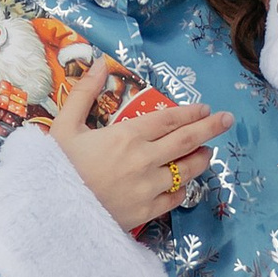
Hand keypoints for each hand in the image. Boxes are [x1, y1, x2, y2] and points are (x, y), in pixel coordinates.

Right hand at [50, 61, 230, 231]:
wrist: (50, 214)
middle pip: (187, 141)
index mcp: (126, 136)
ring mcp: (149, 188)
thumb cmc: (55, 168)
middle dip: (211, 128)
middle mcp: (145, 160)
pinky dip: (182, 188)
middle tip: (227, 120)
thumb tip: (100, 63)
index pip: (169, 119)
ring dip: (201, 158)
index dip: (190, 112)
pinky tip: (182, 183)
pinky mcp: (146, 212)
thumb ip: (84, 93)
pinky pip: (175, 198)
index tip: (205, 109)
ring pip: (188, 170)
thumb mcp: (64, 126)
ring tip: (207, 151)